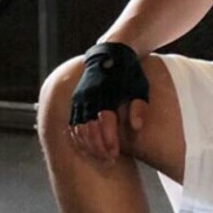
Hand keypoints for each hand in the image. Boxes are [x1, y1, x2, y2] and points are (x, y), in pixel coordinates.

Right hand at [68, 43, 148, 164]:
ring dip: (87, 144)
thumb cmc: (130, 74)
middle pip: (89, 128)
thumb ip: (139, 107)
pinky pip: (72, 121)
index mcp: (107, 93)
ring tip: (99, 156)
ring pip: (78, 126)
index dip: (108, 141)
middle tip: (108, 160)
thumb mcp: (141, 87)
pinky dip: (77, 136)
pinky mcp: (76, 98)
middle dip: (98, 147)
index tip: (114, 155)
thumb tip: (137, 127)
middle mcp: (90, 95)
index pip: (105, 122)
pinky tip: (85, 147)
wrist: (113, 52)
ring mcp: (80, 97)